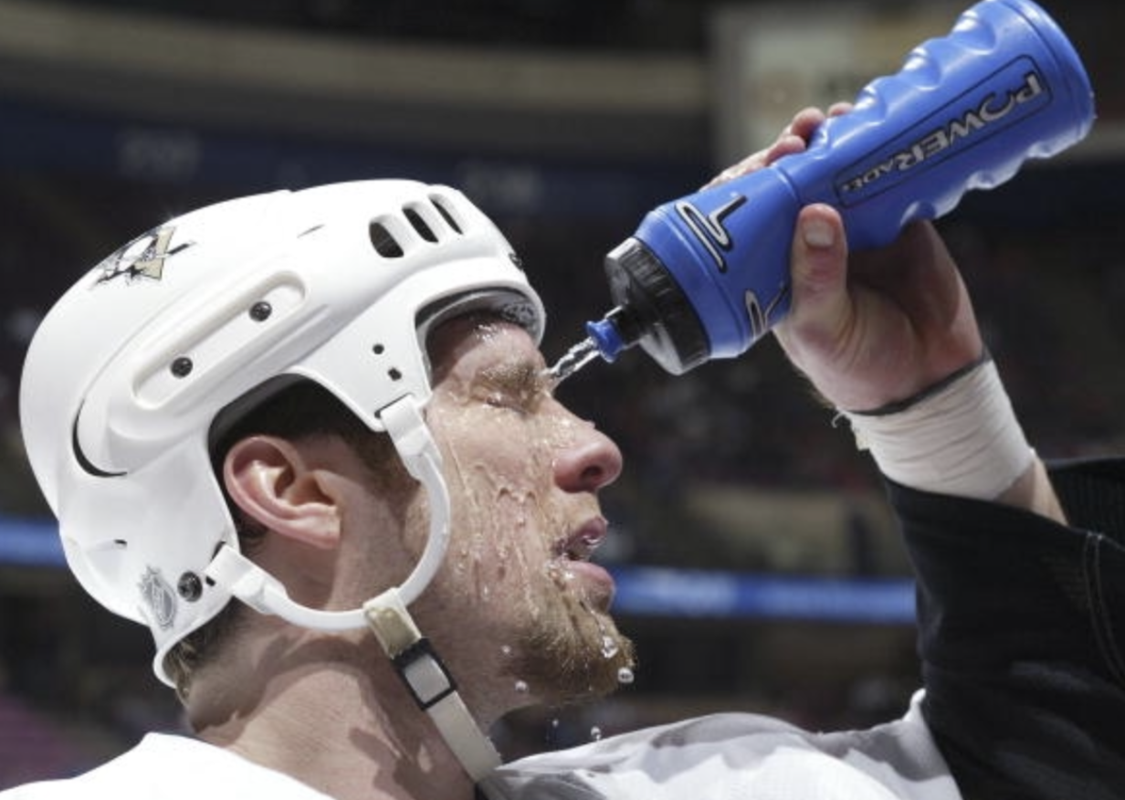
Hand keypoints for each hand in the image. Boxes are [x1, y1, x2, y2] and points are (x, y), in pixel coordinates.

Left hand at [715, 106, 983, 411]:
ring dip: (832, 143)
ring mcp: (854, 230)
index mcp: (775, 269)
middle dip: (791, 154)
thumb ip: (818, 278)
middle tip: (799, 135)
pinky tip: (876, 127)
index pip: (751, 217)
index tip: (763, 163)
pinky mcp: (900, 222)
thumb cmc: (856, 367)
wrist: (928, 381)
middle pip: (792, 184)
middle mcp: (809, 244)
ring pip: (837, 173)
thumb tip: (813, 214)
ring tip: (829, 121)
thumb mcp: (825, 329)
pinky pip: (890, 178)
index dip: (752, 184)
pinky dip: (884, 150)